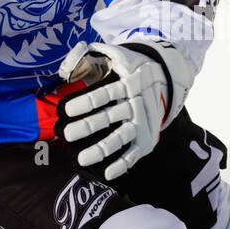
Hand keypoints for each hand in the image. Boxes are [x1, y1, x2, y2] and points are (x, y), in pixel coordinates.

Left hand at [56, 40, 190, 179]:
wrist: (165, 78)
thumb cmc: (130, 66)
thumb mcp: (114, 54)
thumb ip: (87, 55)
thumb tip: (64, 69)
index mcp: (127, 83)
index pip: (104, 94)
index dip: (85, 102)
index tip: (66, 110)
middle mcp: (136, 103)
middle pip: (109, 117)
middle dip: (87, 127)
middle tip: (67, 135)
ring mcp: (142, 122)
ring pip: (120, 138)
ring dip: (101, 150)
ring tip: (81, 159)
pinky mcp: (147, 138)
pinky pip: (134, 154)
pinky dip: (123, 165)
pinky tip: (107, 174)